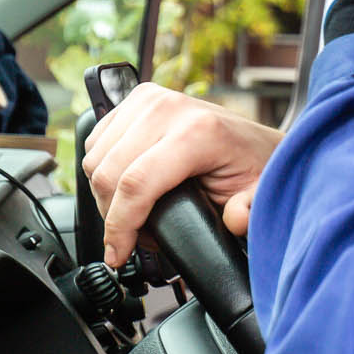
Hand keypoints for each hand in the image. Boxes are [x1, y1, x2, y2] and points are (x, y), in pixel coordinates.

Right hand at [81, 83, 279, 267]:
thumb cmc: (254, 168)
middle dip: (112, 217)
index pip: (136, 183)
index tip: (118, 254)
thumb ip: (248, 211)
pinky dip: (102, 172)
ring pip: (95, 160)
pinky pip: (96, 144)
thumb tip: (236, 219)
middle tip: (129, 241)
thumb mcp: (258, 195)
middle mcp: (168, 110)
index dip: (120, 226)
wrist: (255, 138)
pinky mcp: (137, 99)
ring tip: (132, 215)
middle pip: (109, 174)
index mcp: (198, 132)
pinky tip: (124, 188)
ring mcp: (150, 100)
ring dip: (105, 196)